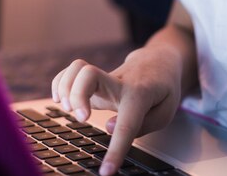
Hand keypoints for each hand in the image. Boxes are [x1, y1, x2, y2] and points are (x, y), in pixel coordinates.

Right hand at [51, 45, 182, 175]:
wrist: (158, 61)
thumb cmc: (162, 89)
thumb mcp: (166, 110)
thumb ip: (143, 124)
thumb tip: (110, 128)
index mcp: (140, 95)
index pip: (127, 124)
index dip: (115, 150)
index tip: (105, 172)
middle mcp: (119, 83)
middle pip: (90, 74)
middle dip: (78, 95)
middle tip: (82, 118)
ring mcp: (104, 77)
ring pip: (78, 69)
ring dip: (65, 89)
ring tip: (68, 110)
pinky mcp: (94, 78)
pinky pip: (71, 71)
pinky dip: (59, 83)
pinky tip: (59, 99)